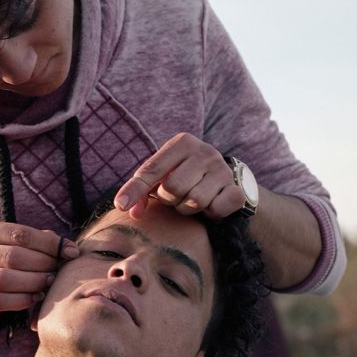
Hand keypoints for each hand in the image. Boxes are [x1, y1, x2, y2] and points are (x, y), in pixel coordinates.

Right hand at [0, 221, 77, 319]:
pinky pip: (0, 301)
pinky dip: (22, 300)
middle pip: (14, 257)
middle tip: (57, 271)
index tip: (71, 253)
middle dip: (43, 264)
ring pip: (5, 279)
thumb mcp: (11, 245)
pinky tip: (35, 298)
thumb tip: (68, 248)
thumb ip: (38, 241)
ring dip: (33, 283)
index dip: (50, 244)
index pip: (21, 234)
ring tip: (48, 284)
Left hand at [114, 134, 245, 219]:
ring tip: (191, 200)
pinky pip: (215, 209)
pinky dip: (210, 214)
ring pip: (194, 201)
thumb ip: (142, 189)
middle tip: (175, 197)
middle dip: (169, 200)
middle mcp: (205, 152)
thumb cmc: (184, 176)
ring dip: (187, 209)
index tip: (121, 205)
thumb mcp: (162, 176)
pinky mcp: (236, 189)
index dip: (135, 189)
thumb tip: (125, 208)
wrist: (225, 179)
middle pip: (173, 188)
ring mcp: (223, 170)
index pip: (152, 169)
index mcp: (182, 143)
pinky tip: (210, 205)